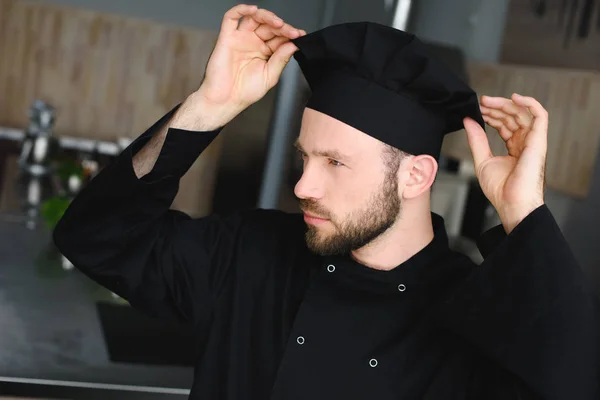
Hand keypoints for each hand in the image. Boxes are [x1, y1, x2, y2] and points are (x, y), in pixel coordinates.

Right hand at [193, 4, 304, 125]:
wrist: (226, 100)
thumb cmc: (245, 92)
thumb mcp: (270, 76)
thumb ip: (281, 59)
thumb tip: (293, 45)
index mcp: (264, 52)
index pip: (279, 37)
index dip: (290, 35)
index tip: (300, 36)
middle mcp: (253, 43)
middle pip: (269, 26)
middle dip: (282, 27)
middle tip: (292, 32)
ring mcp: (240, 39)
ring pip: (254, 18)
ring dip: (267, 17)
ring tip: (278, 23)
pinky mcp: (226, 37)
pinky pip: (231, 17)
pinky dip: (241, 9)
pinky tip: (254, 11)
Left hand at [463, 93, 547, 233]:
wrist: (511, 203)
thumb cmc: (500, 190)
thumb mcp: (482, 160)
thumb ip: (477, 139)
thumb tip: (468, 121)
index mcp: (514, 148)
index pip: (505, 124)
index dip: (492, 114)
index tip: (478, 109)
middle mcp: (525, 142)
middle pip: (513, 116)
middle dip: (496, 107)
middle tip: (480, 102)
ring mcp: (533, 141)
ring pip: (523, 113)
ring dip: (505, 104)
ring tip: (487, 101)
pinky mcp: (538, 140)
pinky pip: (540, 115)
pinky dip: (530, 103)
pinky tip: (514, 98)